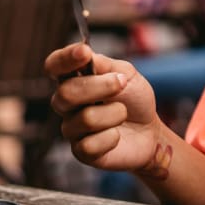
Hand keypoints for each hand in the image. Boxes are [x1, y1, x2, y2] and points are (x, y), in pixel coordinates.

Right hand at [46, 43, 161, 172]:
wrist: (150, 130)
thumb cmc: (134, 99)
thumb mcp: (126, 74)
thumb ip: (105, 65)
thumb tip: (86, 55)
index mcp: (75, 80)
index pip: (55, 66)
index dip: (64, 59)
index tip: (84, 52)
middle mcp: (67, 104)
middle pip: (66, 94)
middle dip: (100, 87)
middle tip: (121, 84)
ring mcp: (72, 128)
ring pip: (85, 118)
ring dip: (115, 113)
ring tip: (123, 113)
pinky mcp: (81, 151)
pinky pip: (90, 144)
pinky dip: (112, 137)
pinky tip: (117, 135)